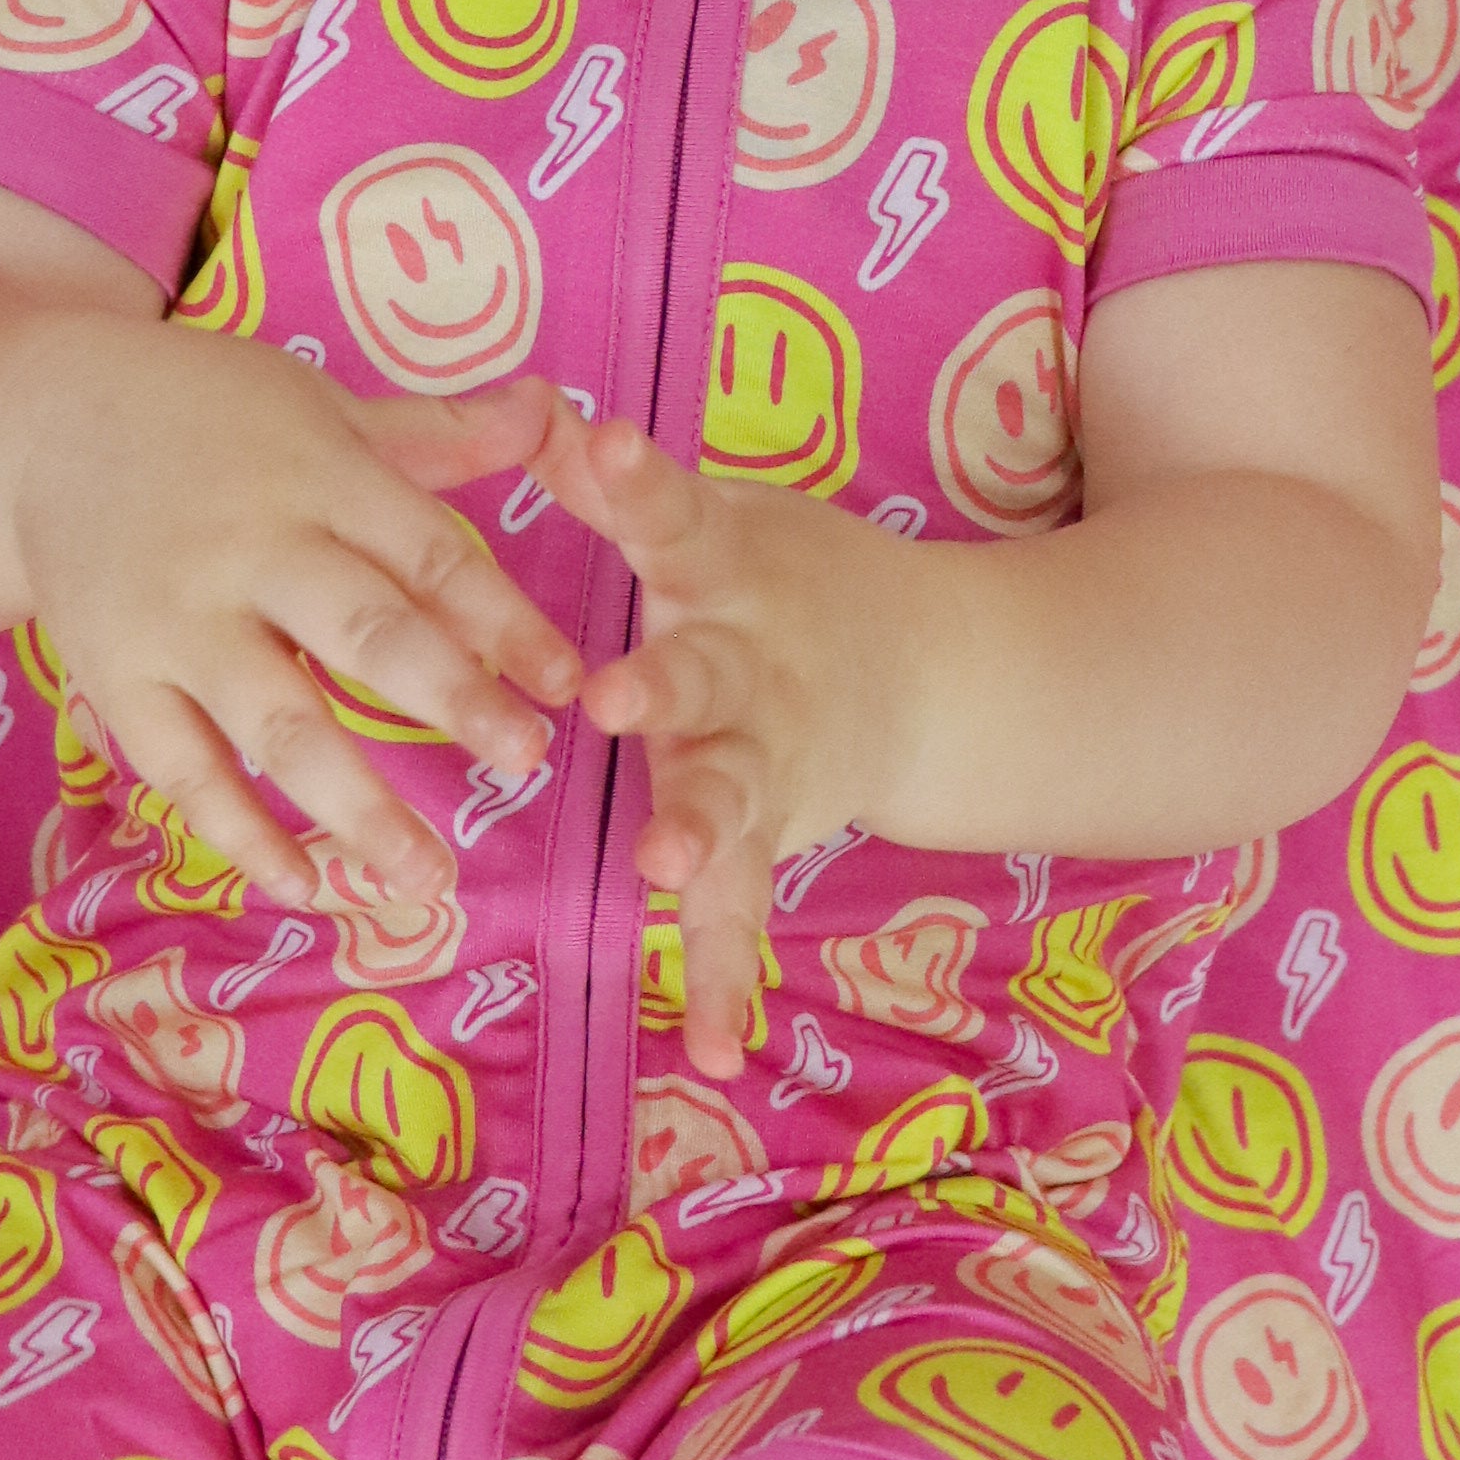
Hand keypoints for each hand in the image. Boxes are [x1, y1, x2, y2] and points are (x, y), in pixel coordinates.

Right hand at [13, 327, 579, 904]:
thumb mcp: (321, 407)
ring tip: (426, 877)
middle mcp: (249, 550)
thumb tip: (553, 411)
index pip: (429, 555)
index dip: (503, 621)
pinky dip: (240, 833)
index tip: (567, 684)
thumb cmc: (208, 418)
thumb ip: (435, 434)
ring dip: (356, 807)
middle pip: (363, 634)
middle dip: (450, 701)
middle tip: (526, 765)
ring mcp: (177, 622)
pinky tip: (303, 886)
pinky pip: (184, 771)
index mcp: (317, 477)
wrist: (38, 425)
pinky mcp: (116, 678)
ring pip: (277, 724)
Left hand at [531, 405, 897, 1077]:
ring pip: (731, 797)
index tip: (597, 445)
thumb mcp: (719, 516)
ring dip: (700, 831)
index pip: (675, 515)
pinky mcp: (773, 838)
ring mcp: (769, 760)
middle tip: (610, 697)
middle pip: (704, 674)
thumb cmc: (786, 581)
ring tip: (665, 866)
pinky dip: (735, 981)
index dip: (639, 482)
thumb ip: (621, 485)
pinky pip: (748, 916)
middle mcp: (752, 666)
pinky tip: (717, 1052)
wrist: (931, 674)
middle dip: (661, 687)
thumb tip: (528, 408)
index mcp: (727, 571)